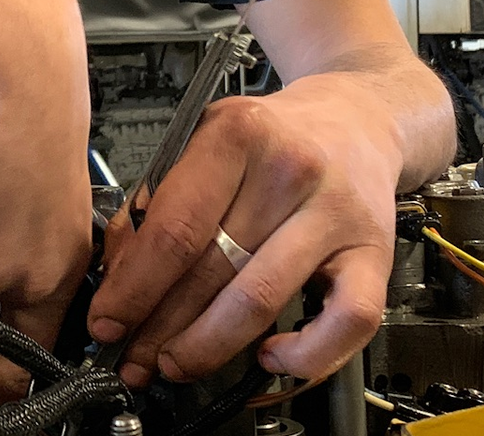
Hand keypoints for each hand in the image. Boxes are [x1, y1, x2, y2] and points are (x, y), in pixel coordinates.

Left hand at [86, 72, 404, 385]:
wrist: (356, 120)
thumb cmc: (274, 137)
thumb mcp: (205, 140)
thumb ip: (158, 200)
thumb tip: (121, 277)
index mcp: (241, 133)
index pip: (175, 228)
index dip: (133, 288)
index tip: (107, 321)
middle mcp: (292, 170)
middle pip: (211, 270)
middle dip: (160, 327)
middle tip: (132, 356)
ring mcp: (337, 215)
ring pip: (262, 300)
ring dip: (208, 347)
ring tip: (176, 364)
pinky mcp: (376, 255)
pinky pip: (347, 323)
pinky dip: (305, 355)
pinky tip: (269, 358)